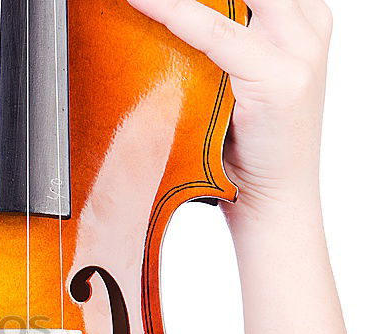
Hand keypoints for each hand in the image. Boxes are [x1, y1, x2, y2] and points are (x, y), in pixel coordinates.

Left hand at [125, 0, 332, 214]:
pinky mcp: (280, 77)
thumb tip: (163, 13)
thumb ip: (215, 38)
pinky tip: (141, 1)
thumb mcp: (234, 75)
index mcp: (300, 15)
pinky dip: (173, 12)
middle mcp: (306, 22)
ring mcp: (299, 47)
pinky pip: (214, 33)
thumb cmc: (243, 142)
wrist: (272, 200)